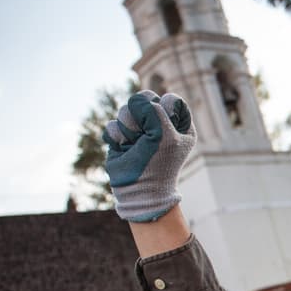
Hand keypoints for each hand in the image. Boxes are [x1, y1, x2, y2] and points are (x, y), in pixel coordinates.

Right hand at [103, 90, 195, 221]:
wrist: (139, 191)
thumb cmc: (159, 166)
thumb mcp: (164, 135)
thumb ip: (152, 110)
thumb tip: (135, 101)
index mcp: (179, 125)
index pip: (170, 99)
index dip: (164, 110)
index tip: (165, 128)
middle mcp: (159, 124)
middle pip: (144, 99)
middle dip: (141, 117)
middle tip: (146, 136)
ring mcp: (139, 130)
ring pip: (125, 110)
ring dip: (128, 130)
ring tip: (135, 146)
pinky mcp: (121, 138)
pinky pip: (112, 124)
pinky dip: (117, 138)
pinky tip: (124, 150)